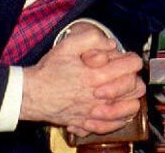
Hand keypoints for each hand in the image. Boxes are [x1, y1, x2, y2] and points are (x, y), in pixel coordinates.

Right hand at [20, 24, 144, 134]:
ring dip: (130, 99)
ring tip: (124, 93)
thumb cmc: (49, 69)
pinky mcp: (86, 123)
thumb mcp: (68, 45)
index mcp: (96, 75)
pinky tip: (116, 111)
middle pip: (134, 87)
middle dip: (133, 78)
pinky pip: (112, 126)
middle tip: (125, 75)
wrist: (29, 94)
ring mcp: (93, 112)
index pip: (131, 66)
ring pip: (129, 109)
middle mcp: (99, 95)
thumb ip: (92, 39)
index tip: (127, 59)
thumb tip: (111, 45)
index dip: (132, 59)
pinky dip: (119, 119)